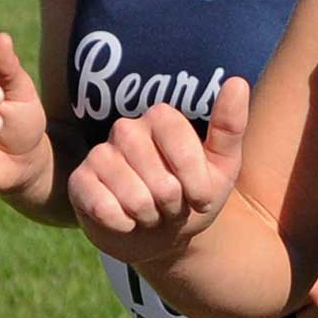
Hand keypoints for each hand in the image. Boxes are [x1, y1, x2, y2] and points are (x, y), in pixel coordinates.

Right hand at [67, 77, 249, 267]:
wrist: (161, 235)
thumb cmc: (193, 196)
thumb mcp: (222, 166)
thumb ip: (229, 126)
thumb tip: (237, 82)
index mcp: (162, 118)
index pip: (182, 146)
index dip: (196, 182)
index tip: (202, 198)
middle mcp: (127, 129)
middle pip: (160, 180)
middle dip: (173, 205)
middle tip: (171, 206)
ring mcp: (100, 154)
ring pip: (134, 197)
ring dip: (150, 217)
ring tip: (151, 213)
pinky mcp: (80, 182)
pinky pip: (104, 208)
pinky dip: (124, 225)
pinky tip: (126, 221)